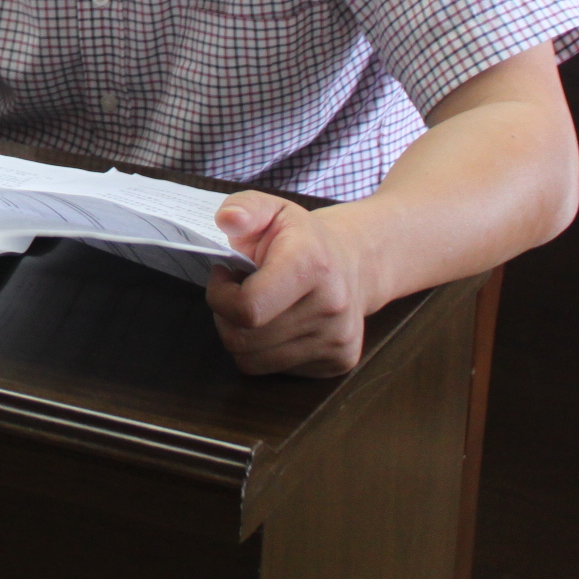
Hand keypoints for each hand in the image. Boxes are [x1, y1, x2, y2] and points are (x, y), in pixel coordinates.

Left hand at [205, 193, 372, 376]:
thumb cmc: (302, 238)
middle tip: (238, 291)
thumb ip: (245, 207)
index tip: (224, 276)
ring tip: (257, 306)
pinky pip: (275, 371)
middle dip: (225, 316)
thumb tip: (228, 219)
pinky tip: (278, 323)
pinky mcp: (340, 362)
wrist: (359, 262)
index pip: (248, 308)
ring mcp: (338, 340)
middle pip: (243, 339)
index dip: (220, 296)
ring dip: (243, 336)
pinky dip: (265, 351)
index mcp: (310, 266)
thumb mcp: (272, 209)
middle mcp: (330, 307)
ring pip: (253, 362)